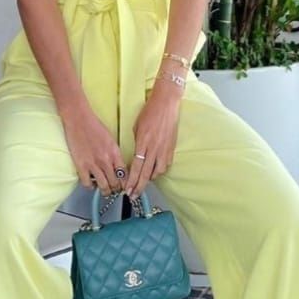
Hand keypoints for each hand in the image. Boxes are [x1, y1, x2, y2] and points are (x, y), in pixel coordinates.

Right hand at [61, 107, 126, 193]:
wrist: (78, 119)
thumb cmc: (94, 126)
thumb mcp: (111, 140)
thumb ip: (115, 154)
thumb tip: (117, 167)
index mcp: (115, 153)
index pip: (125, 174)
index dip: (126, 183)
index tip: (125, 186)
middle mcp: (106, 160)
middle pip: (115, 183)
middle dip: (116, 189)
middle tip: (115, 190)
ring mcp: (93, 164)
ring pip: (103, 186)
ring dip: (106, 191)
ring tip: (105, 191)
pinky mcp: (81, 165)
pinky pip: (87, 183)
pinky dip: (90, 186)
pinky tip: (91, 183)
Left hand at [125, 82, 180, 196]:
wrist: (167, 103)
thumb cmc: (150, 111)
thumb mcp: (137, 126)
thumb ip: (136, 143)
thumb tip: (135, 154)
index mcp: (143, 142)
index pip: (136, 167)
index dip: (131, 180)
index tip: (127, 189)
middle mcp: (154, 148)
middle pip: (146, 174)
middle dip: (139, 186)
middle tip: (133, 195)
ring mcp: (164, 149)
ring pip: (157, 171)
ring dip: (149, 178)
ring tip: (143, 181)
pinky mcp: (172, 148)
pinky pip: (165, 164)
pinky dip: (159, 170)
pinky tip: (155, 171)